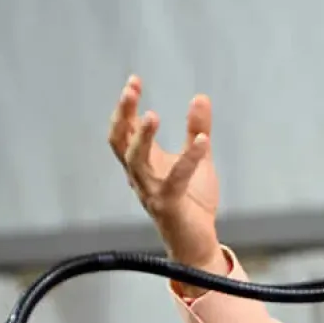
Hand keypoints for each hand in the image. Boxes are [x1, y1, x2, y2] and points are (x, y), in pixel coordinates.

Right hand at [107, 75, 224, 277]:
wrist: (196, 242)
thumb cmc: (192, 201)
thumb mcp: (197, 158)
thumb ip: (196, 129)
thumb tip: (200, 97)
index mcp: (143, 162)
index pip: (125, 129)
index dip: (126, 106)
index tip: (134, 81)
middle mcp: (139, 175)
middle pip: (120, 140)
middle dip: (123, 114)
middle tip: (131, 90)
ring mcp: (150, 190)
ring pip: (136, 160)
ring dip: (142, 137)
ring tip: (153, 115)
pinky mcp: (168, 204)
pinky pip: (175, 179)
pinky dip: (189, 160)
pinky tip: (203, 143)